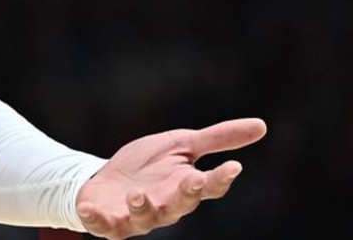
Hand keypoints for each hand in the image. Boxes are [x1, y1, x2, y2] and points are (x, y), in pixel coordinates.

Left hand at [75, 117, 266, 238]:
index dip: (221, 178)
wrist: (105, 180)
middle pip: (181, 205)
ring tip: (137, 194)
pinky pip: (103, 225)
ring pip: (144, 219)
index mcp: (184, 187)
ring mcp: (136, 217)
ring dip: (142, 208)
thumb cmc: (147, 166)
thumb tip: (262, 126)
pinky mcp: (108, 221)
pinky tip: (90, 209)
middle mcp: (165, 206)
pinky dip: (97, 219)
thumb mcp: (181, 145)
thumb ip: (217, 138)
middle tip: (193, 181)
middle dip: (187, 195)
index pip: (208, 186)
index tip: (234, 166)